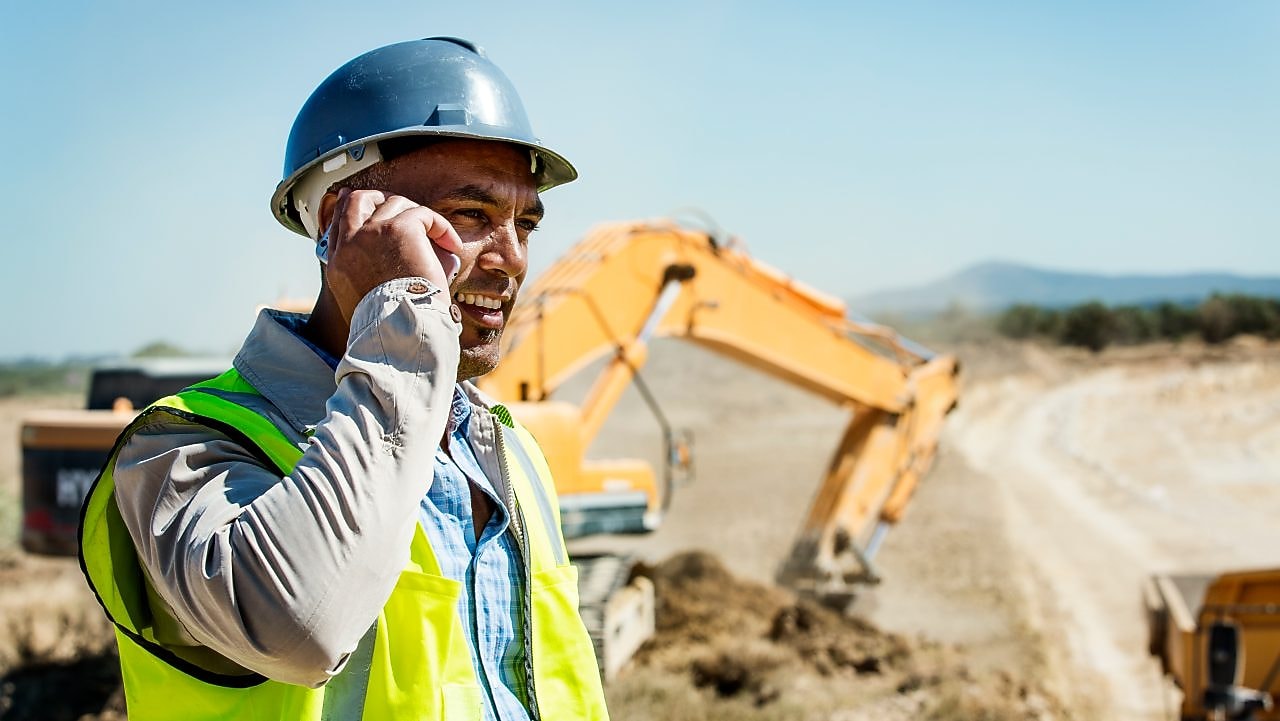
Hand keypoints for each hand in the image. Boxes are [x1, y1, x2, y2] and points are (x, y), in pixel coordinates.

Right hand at [322, 188, 463, 322]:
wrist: (400, 330)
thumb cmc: (392, 325)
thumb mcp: (365, 301)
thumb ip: (370, 275)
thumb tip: (398, 260)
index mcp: (339, 262)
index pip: (340, 220)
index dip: (353, 208)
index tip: (368, 204)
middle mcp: (350, 243)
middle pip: (358, 199)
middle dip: (381, 197)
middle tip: (405, 210)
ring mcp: (373, 232)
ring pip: (395, 204)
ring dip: (419, 218)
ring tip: (437, 240)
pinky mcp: (400, 229)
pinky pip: (423, 214)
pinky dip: (441, 227)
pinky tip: (450, 245)